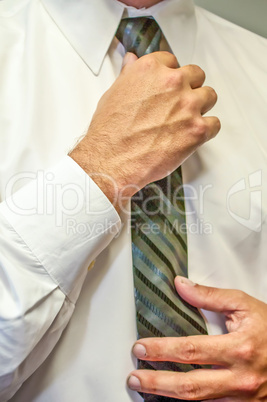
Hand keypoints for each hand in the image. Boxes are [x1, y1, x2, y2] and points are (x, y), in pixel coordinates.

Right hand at [70, 52, 219, 210]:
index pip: (172, 61)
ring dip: (200, 107)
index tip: (168, 87)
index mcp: (151, 69)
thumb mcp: (114, 93)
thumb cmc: (109, 132)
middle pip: (196, 76)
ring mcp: (187, 106)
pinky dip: (206, 130)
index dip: (170, 76)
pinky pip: (215, 124)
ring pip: (209, 96)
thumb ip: (129, 75)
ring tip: (186, 121)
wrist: (111, 161)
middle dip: (189, 89)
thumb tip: (131, 61)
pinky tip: (192, 136)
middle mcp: (172, 83)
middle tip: (179, 105)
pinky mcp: (197, 130)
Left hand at [128, 276, 266, 400]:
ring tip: (146, 387)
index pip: (191, 350)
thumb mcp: (244, 304)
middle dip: (158, 382)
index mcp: (239, 348)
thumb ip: (210, 296)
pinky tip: (173, 397)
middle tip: (134, 376)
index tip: (141, 348)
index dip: (163, 350)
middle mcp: (240, 378)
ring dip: (168, 396)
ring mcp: (243, 397)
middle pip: (190, 386)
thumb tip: (180, 285)